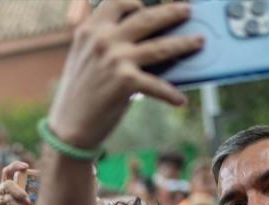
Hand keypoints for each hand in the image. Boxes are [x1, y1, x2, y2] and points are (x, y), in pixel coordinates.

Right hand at [47, 0, 201, 148]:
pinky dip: (171, 94)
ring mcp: (116, 59)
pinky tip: (180, 100)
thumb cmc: (79, 94)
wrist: (69, 128)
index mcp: (90, 30)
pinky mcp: (126, 82)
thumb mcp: (82, 57)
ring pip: (161, 46)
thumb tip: (139, 36)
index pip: (118, 2)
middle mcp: (103, 40)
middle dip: (172, 12)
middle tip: (187, 10)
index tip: (147, 5)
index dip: (135, 2)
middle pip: (146, 18)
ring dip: (184, 43)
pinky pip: (158, 85)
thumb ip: (101, 40)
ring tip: (199, 41)